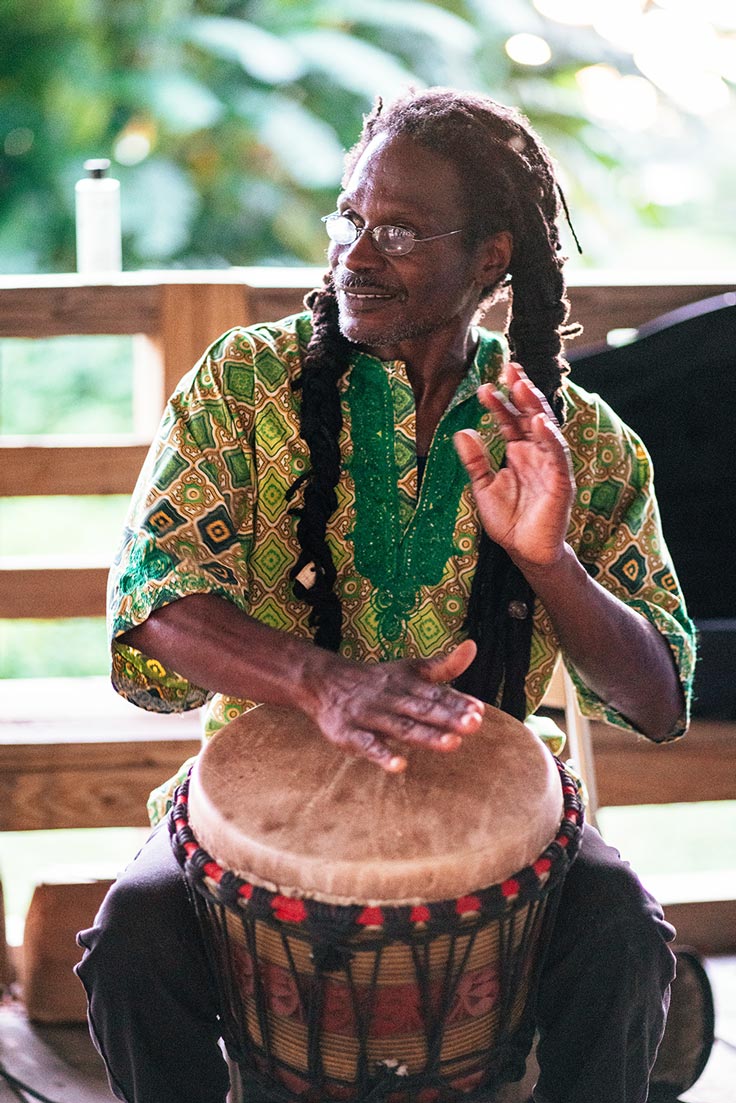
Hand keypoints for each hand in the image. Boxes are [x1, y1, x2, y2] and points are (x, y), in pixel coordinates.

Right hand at [307, 639, 483, 772]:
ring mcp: (370, 717)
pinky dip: (382, 755)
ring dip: (426, 736)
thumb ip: (443, 666)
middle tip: (475, 724)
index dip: (458, 702)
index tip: (479, 710)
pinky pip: (367, 745)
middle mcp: (391, 698)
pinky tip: (399, 766)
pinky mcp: (350, 734)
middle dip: (449, 717)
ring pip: (401, 727)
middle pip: (423, 710)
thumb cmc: (378, 680)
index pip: (436, 694)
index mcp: (407, 684)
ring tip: (452, 744)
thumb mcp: (410, 669)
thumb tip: (473, 647)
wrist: (324, 680)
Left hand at [454, 362, 574, 568]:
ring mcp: (551, 465)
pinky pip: (556, 455)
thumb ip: (475, 461)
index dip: (500, 403)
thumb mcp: (484, 487)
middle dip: (521, 392)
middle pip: (530, 415)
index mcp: (519, 452)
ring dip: (535, 406)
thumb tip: (461, 432)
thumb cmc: (509, 520)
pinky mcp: (561, 481)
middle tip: (508, 368)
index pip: (510, 421)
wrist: (525, 551)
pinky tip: (538, 421)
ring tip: (522, 386)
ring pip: (546, 428)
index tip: (484, 386)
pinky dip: (549, 437)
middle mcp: (537, 453)